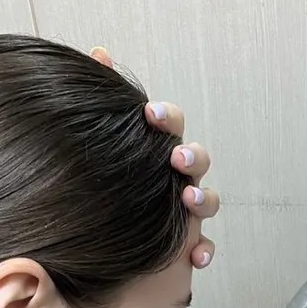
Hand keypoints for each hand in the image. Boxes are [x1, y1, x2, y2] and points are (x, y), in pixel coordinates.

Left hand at [91, 46, 219, 269]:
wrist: (100, 240)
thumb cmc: (104, 184)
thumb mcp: (102, 141)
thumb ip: (103, 95)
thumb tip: (98, 51)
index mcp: (155, 149)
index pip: (170, 125)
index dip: (166, 118)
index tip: (149, 114)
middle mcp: (175, 176)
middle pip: (197, 159)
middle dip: (191, 157)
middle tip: (175, 158)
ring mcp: (184, 211)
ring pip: (208, 201)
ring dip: (203, 199)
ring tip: (188, 202)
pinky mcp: (185, 243)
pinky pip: (204, 245)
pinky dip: (205, 249)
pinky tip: (195, 256)